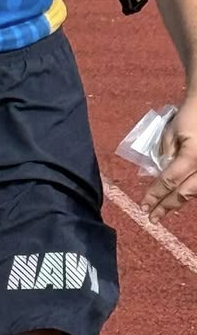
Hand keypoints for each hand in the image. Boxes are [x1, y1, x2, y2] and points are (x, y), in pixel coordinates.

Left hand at [141, 99, 196, 222]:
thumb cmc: (189, 116)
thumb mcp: (171, 133)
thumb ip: (165, 154)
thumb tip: (159, 172)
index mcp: (192, 157)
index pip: (169, 181)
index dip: (155, 195)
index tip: (143, 205)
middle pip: (184, 193)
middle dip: (166, 206)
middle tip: (152, 218)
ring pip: (195, 192)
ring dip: (179, 201)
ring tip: (163, 210)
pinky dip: (190, 192)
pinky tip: (180, 198)